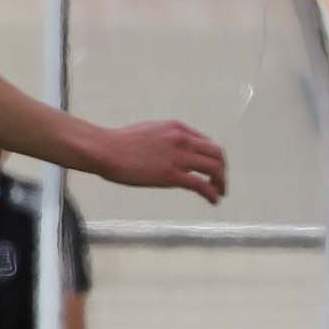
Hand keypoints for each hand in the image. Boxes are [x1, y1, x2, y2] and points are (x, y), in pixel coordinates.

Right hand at [91, 119, 226, 203]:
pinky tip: (213, 200)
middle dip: (222, 169)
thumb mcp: (148, 131)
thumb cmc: (119, 142)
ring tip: (220, 192)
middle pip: (217, 154)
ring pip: (214, 168)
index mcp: (177, 128)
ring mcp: (179, 157)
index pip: (206, 142)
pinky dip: (212, 193)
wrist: (105, 149)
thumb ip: (165, 138)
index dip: (213, 157)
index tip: (211, 169)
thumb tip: (170, 151)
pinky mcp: (172, 175)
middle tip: (221, 182)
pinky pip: (202, 185)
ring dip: (221, 182)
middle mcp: (183, 140)